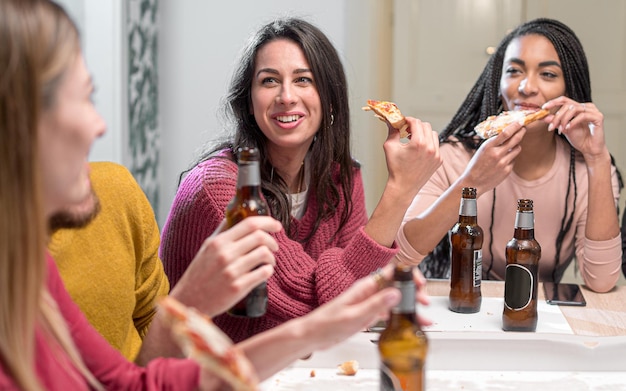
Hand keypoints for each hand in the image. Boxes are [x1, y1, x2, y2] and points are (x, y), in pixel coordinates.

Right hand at [169, 216, 280, 316]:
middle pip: (260, 237)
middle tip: (274, 247)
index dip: (268, 222)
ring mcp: (232, 271)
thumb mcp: (206, 248)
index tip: (277, 226)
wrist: (189, 301)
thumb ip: (221, 232)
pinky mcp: (238, 288)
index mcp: (218, 242)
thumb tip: (234, 215)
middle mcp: (225, 254)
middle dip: (272, 241)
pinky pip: (264, 273)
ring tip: (269, 262)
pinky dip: (269, 271)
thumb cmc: (199, 273)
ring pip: (264, 254)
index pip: (249, 224)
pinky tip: (265, 272)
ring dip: (272, 257)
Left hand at [304, 263, 431, 351]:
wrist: (312, 335)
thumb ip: (376, 305)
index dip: (408, 275)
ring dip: (408, 307)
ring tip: (422, 319)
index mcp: (365, 287)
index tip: (420, 284)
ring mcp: (367, 302)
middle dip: (413, 292)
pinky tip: (405, 324)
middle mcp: (368, 292)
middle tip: (424, 303)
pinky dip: (398, 316)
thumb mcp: (355, 316)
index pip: (392, 272)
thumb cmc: (328, 324)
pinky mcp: (366, 313)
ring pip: (394, 300)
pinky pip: (387, 311)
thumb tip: (396, 293)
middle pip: (396, 285)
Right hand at [383, 116, 441, 199]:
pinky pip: (436, 146)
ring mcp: (437, 155)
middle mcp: (430, 148)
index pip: (416, 122)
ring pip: (433, 134)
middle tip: (408, 130)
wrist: (403, 187)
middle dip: (416, 126)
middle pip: (426, 126)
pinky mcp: (439, 160)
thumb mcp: (390, 147)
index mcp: (418, 143)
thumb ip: (392, 131)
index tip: (404, 122)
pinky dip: (428, 144)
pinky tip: (419, 150)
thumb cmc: (396, 169)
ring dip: (424, 134)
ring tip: (414, 140)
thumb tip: (391, 122)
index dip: (408, 120)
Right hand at [460, 121, 526, 194]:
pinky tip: (503, 160)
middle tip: (523, 128)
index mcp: (488, 147)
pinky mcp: (507, 171)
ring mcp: (503, 163)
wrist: (473, 183)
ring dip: (516, 145)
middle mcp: (497, 154)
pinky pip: (514, 160)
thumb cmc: (476, 165)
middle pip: (516, 139)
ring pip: (517, 149)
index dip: (515, 126)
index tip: (519, 122)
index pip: (505, 133)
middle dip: (521, 132)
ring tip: (512, 145)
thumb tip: (506, 133)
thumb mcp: (482, 150)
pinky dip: (511, 157)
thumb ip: (493, 143)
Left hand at [543, 96, 609, 160]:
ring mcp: (593, 111)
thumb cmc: (579, 138)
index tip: (544, 108)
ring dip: (564, 119)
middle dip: (557, 116)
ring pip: (574, 109)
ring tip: (561, 129)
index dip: (553, 102)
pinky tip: (568, 128)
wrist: (589, 149)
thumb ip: (555, 122)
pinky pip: (583, 115)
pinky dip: (573, 122)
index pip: (564, 100)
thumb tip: (543, 116)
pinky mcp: (598, 117)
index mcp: (578, 107)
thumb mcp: (563, 128)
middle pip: (567, 105)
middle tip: (551, 127)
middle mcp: (586, 107)